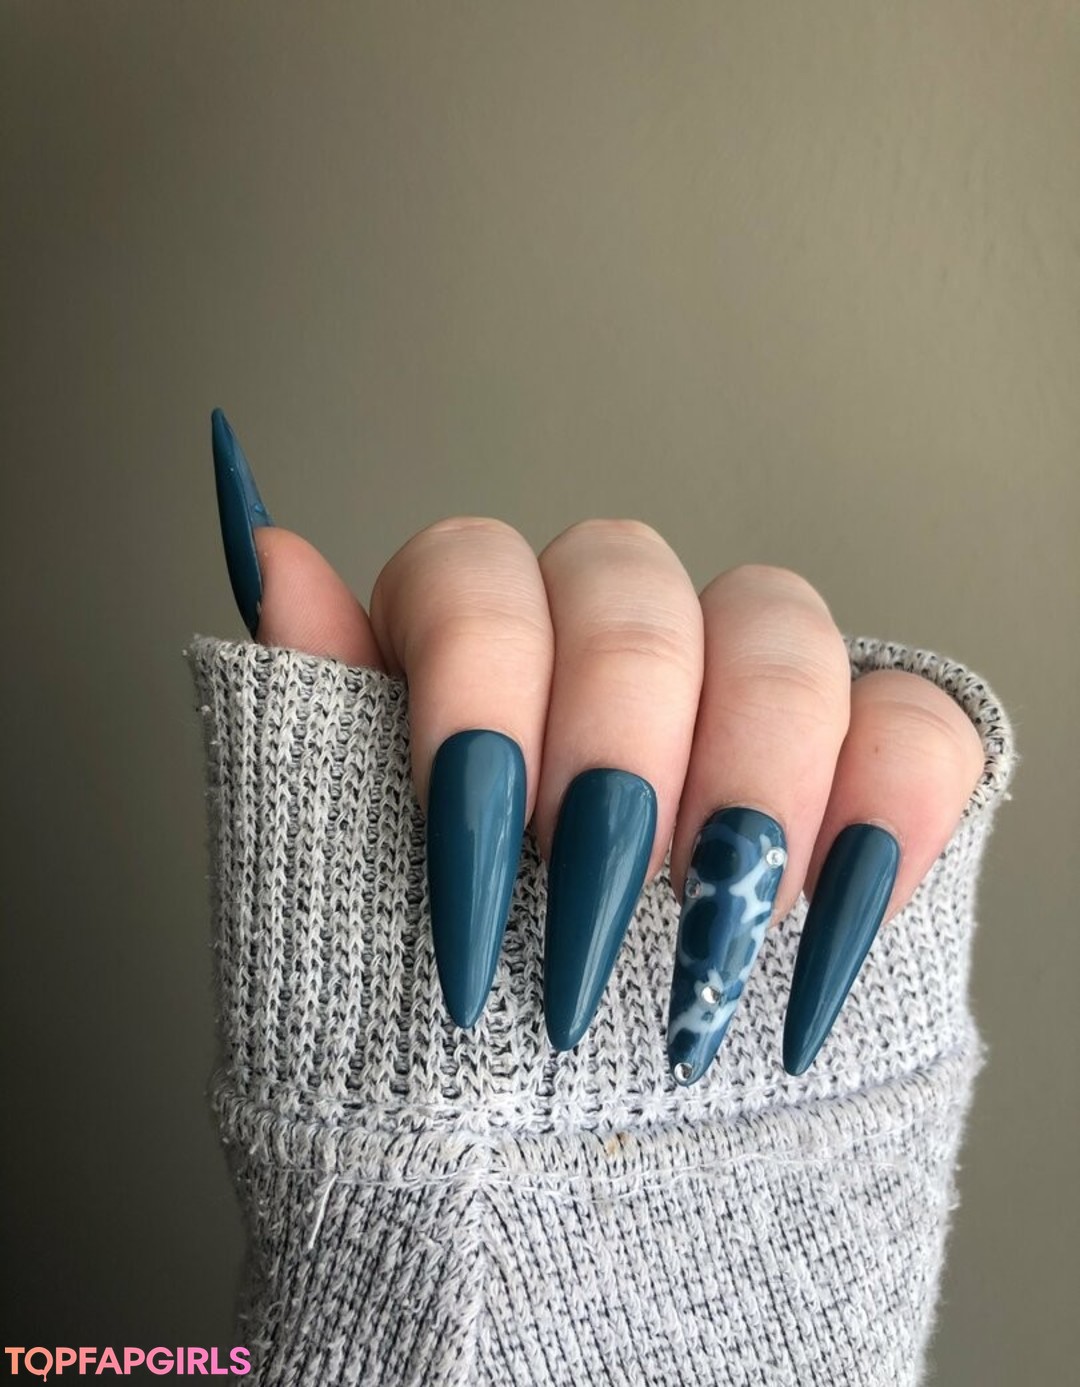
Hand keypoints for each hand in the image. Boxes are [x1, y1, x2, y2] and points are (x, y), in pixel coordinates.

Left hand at [212, 408, 984, 1081]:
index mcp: (476, 640)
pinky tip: (832, 920)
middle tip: (585, 925)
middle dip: (609, 755)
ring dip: (745, 785)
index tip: (472, 868)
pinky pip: (914, 721)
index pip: (475, 571)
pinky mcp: (865, 756)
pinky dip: (888, 814)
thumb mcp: (346, 870)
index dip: (478, 694)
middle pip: (629, 583)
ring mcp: (744, 685)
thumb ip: (315, 708)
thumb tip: (270, 547)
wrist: (561, 1149)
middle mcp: (611, 635)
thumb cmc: (440, 1006)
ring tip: (711, 946)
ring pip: (776, 625)